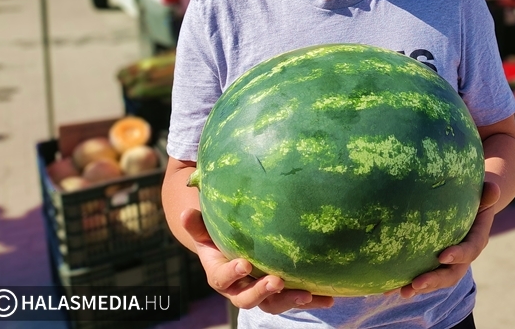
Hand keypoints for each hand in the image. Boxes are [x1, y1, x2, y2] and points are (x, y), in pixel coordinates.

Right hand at [180, 209, 333, 312]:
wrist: (233, 253)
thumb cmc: (219, 238)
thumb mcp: (207, 232)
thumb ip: (198, 225)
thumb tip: (186, 211)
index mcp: (221, 275)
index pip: (223, 278)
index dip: (232, 274)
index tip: (244, 264)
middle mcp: (240, 289)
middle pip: (248, 298)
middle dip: (262, 291)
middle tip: (276, 281)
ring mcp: (261, 293)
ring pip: (273, 303)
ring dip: (290, 300)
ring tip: (308, 295)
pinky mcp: (280, 294)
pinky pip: (295, 299)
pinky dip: (312, 299)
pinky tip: (329, 298)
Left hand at [395, 182, 500, 298]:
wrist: (470, 206)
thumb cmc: (475, 196)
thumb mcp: (484, 193)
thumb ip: (488, 193)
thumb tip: (493, 188)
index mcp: (477, 239)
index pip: (471, 250)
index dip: (459, 255)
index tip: (443, 256)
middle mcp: (463, 257)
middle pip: (451, 274)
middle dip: (434, 280)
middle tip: (416, 284)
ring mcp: (448, 263)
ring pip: (435, 280)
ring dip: (418, 287)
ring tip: (401, 292)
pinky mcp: (433, 264)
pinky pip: (421, 275)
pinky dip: (404, 282)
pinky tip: (386, 288)